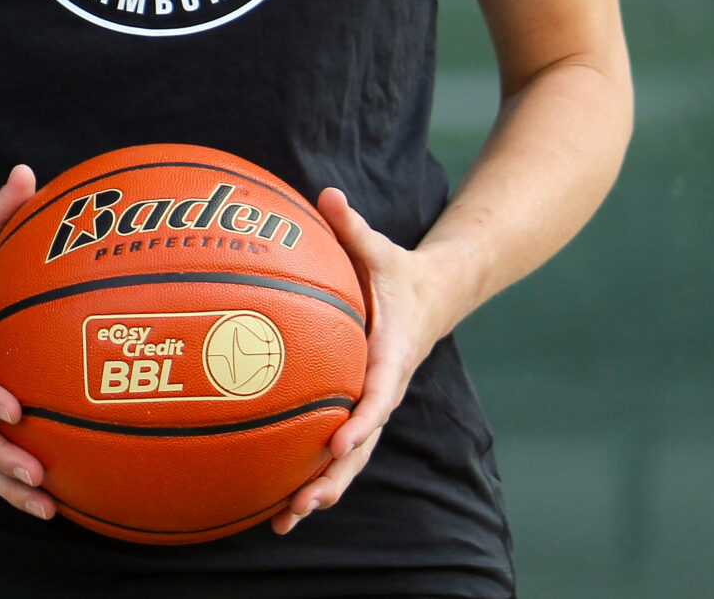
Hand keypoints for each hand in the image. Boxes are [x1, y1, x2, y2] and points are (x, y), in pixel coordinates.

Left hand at [270, 188, 460, 533]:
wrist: (434, 295)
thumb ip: (354, 227)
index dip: (361, 417)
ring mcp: (371, 404)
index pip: (379, 392)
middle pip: (362, 442)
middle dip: (335, 475)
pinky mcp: (357, 410)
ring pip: (350, 458)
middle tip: (304, 502)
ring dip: (321, 489)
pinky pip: (337, 450)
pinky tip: (279, 505)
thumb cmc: (397, 272)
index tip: (339, 439)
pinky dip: (313, 476)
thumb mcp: (380, 249)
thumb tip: (328, 194)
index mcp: (391, 354)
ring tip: (285, 520)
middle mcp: (383, 388)